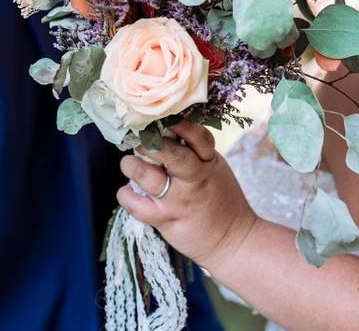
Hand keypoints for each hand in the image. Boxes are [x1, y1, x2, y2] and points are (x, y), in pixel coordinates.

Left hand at [117, 121, 259, 272]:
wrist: (232, 241)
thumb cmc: (221, 200)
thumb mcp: (216, 169)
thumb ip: (195, 152)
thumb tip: (166, 128)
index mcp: (209, 163)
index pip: (197, 136)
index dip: (180, 123)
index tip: (162, 116)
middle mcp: (194, 179)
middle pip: (171, 153)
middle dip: (150, 141)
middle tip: (138, 137)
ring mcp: (179, 200)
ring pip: (147, 176)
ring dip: (131, 165)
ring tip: (129, 163)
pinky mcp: (165, 220)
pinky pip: (136, 205)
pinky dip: (126, 195)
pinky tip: (128, 192)